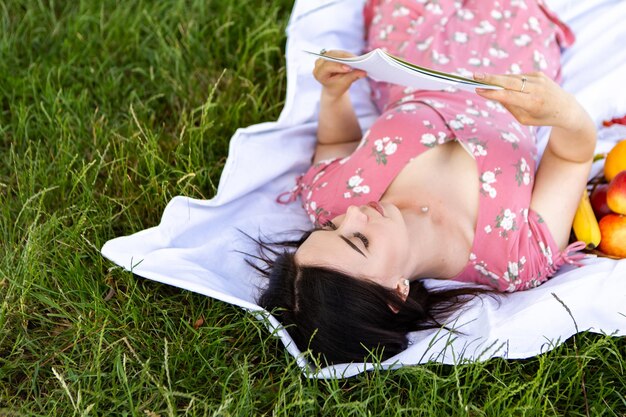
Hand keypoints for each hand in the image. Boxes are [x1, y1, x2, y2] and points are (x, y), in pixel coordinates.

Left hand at [313, 50, 366, 99]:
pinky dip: (347, 55)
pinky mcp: (330, 54)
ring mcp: (323, 58)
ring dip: (347, 55)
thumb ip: (353, 77)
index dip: (338, 66)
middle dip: (344, 58)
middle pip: (331, 57)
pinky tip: (354, 58)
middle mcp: (319, 64)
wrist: (333, 87)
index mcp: (319, 73)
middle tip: (356, 60)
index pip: (328, 67)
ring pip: (336, 53)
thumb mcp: (345, 84)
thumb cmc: (337, 87)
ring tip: (357, 59)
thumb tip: (364, 72)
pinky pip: (339, 52)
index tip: (349, 68)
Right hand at [474, 72, 591, 132]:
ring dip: (496, 79)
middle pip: (509, 82)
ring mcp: (538, 79)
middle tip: (474, 76)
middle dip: (491, 79)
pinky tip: (500, 83)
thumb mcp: (525, 119)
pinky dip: (508, 80)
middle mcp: (537, 89)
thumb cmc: (542, 117)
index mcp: (534, 104)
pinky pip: (518, 77)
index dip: (493, 93)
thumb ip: (510, 106)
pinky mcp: (538, 74)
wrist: (566, 107)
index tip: (478, 90)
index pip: (509, 96)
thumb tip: (495, 94)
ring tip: (480, 78)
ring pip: (512, 78)